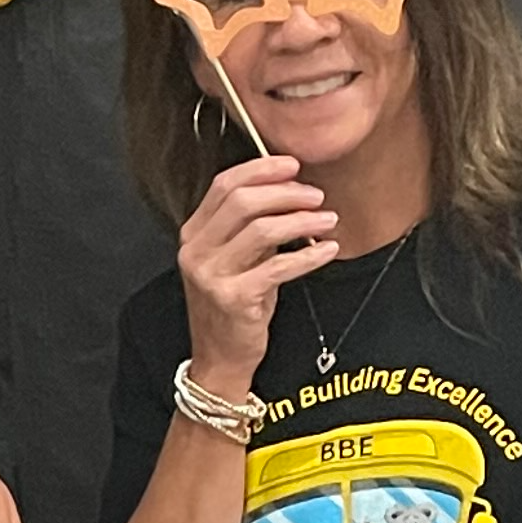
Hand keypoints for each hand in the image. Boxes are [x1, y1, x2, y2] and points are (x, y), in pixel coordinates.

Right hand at [177, 153, 345, 393]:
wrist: (220, 358)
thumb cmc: (235, 304)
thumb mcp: (236, 259)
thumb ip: (251, 226)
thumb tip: (291, 190)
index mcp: (193, 234)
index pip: (224, 185)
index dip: (261, 169)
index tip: (292, 164)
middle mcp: (196, 252)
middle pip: (243, 201)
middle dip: (286, 192)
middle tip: (316, 196)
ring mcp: (212, 276)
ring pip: (262, 229)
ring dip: (302, 220)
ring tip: (327, 220)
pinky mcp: (234, 298)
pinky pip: (278, 267)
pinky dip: (309, 255)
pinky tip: (327, 250)